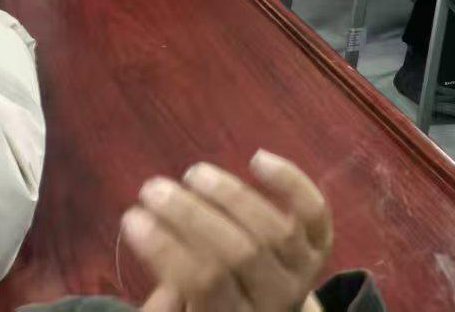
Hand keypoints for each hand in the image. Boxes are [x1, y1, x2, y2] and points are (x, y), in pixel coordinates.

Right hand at [123, 150, 331, 311]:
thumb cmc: (212, 311)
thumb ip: (166, 301)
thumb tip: (153, 251)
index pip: (203, 282)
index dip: (165, 248)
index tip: (131, 216)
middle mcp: (277, 300)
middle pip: (239, 252)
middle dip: (191, 215)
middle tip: (153, 188)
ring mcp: (305, 271)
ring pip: (274, 228)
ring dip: (231, 194)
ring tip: (192, 173)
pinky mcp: (323, 246)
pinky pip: (313, 210)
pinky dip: (291, 181)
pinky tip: (257, 158)